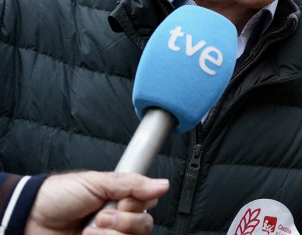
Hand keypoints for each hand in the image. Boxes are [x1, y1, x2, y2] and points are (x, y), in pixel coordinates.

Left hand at [25, 171, 168, 234]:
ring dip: (109, 233)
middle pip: (144, 226)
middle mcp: (116, 220)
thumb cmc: (56, 196)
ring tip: (88, 228)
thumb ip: (131, 183)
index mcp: (119, 200)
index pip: (147, 205)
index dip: (138, 204)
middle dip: (123, 220)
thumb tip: (161, 185)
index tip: (122, 200)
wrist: (28, 218)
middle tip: (101, 215)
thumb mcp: (95, 182)